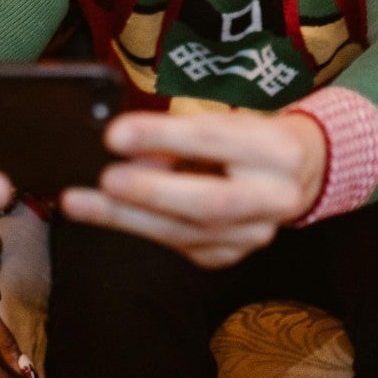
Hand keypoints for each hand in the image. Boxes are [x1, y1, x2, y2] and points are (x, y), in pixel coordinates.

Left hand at [60, 110, 326, 267]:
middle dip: (150, 191)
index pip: (214, 140)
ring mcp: (254, 236)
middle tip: (104, 178)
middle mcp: (274, 198)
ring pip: (186, 233)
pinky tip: (108, 214)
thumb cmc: (249, 138)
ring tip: (80, 201)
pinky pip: (179, 245)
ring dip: (127, 217)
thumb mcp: (226, 121)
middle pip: (208, 201)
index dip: (163, 138)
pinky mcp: (229, 256)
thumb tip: (122, 146)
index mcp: (278, 150)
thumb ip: (181, 135)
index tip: (115, 134)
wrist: (298, 174)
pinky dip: (140, 228)